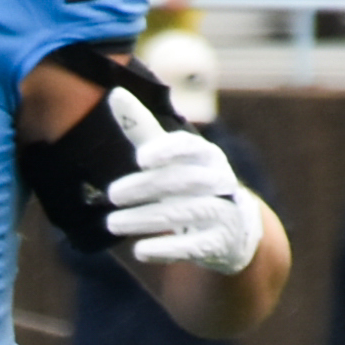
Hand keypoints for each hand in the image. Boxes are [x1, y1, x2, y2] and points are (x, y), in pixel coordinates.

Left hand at [97, 88, 258, 275]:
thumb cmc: (189, 184)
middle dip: (144, 188)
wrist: (233, 228)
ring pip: (183, 213)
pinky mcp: (219, 244)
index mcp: (206, 156)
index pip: (189, 147)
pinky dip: (165, 249)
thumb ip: (143, 130)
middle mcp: (218, 181)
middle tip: (112, 195)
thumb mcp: (170, 157)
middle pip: (180, 181)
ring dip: (144, 219)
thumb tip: (115, 93)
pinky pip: (192, 247)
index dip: (166, 151)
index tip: (140, 159)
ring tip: (112, 223)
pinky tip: (140, 251)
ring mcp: (222, 213)